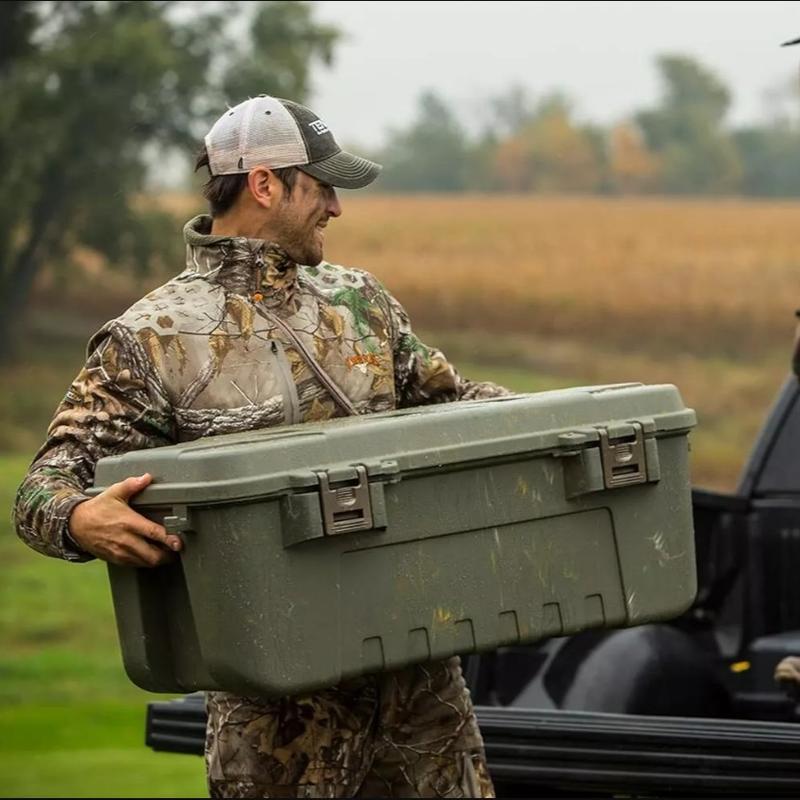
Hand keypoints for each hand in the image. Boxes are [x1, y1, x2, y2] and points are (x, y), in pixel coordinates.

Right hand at [68, 473, 182, 566]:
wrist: (75, 525)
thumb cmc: (97, 508)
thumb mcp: (113, 493)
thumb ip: (131, 485)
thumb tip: (146, 477)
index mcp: (128, 522)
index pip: (153, 533)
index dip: (168, 539)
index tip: (179, 542)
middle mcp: (125, 540)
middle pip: (152, 554)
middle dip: (168, 555)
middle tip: (177, 549)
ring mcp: (120, 552)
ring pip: (145, 563)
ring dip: (158, 560)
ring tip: (167, 553)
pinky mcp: (115, 559)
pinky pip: (135, 565)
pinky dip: (145, 562)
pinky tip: (151, 556)